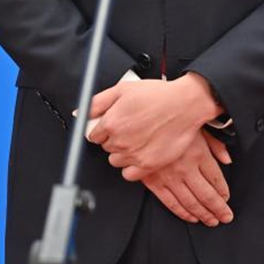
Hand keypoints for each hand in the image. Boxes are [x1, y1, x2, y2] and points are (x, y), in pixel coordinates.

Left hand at [88, 74, 220, 173]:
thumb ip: (97, 102)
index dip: (104, 129)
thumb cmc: (158, 95)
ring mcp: (134, 155)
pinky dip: (132, 166)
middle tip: (129, 128)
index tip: (113, 125)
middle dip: (114, 139)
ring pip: (115, 161)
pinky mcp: (147, 165)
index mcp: (111, 122)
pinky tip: (139, 153)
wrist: (184, 105)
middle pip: (106, 147)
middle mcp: (120, 141)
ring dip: (122, 153)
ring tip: (137, 139)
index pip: (94, 135)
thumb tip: (79, 112)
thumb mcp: (123, 89)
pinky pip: (128, 174)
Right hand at [133, 130, 234, 226]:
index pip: (216, 179)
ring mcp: (168, 177)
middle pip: (207, 195)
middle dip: (218, 209)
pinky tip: (191, 217)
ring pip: (190, 202)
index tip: (226, 198)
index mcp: (198, 152)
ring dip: (203, 214)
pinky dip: (183, 213)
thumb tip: (227, 159)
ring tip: (212, 220)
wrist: (139, 119)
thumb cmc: (172, 120)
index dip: (223, 192)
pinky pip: (170, 203)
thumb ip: (215, 144)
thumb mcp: (198, 125)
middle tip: (225, 217)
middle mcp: (185, 167)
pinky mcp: (153, 181)